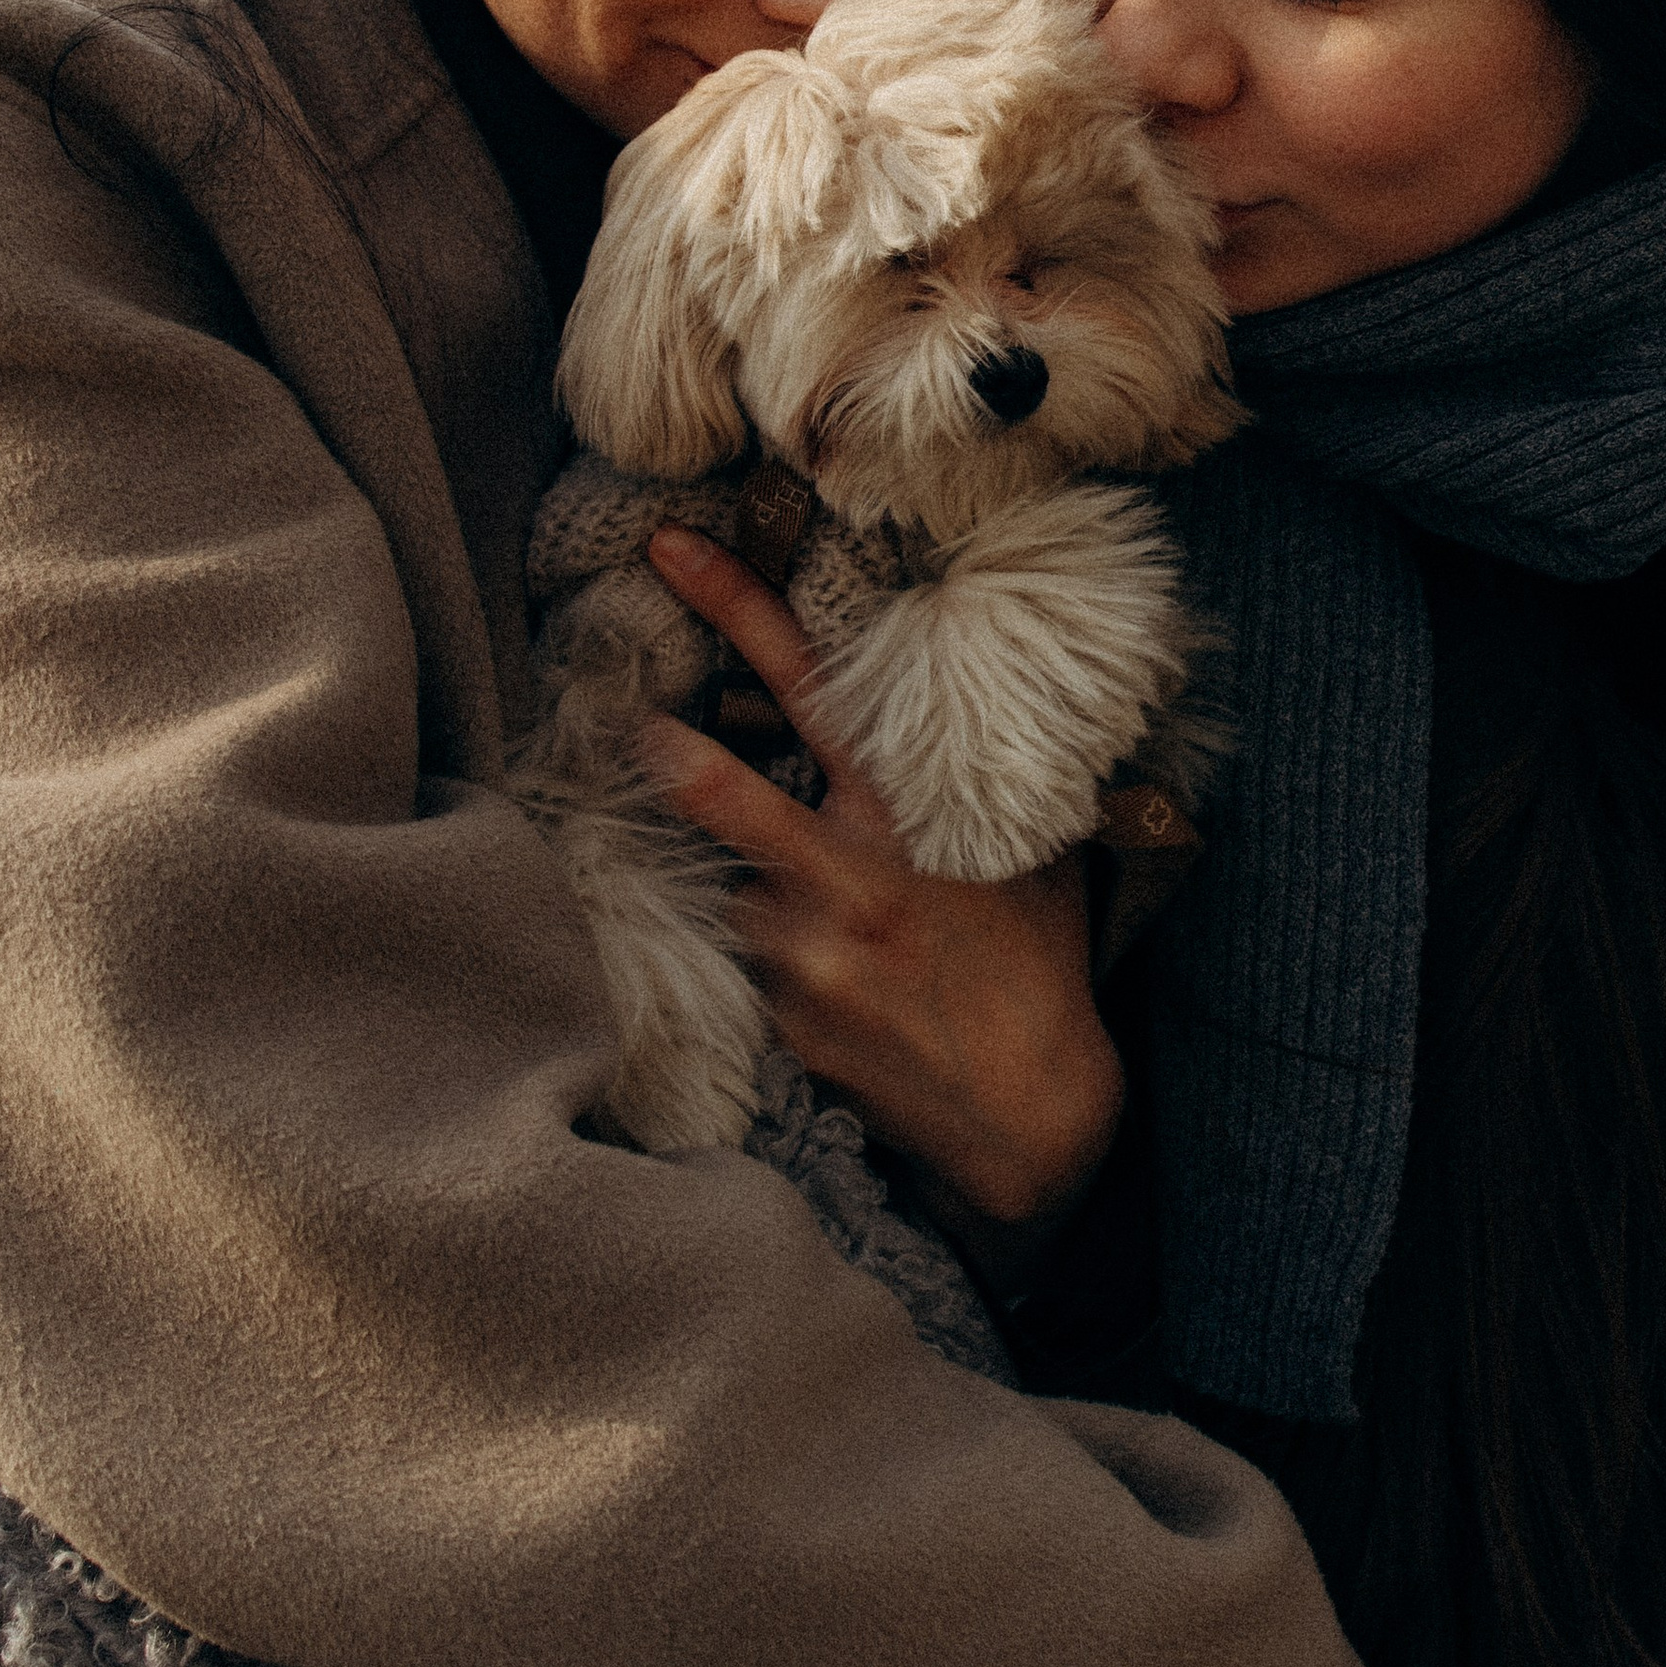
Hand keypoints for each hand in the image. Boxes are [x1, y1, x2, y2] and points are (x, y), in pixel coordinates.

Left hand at [641, 527, 1125, 1270]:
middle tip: (628, 721)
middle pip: (725, 794)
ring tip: (860, 941)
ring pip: (744, 891)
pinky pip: (757, 968)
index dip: (736, 606)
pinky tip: (854, 995)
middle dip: (671, 756)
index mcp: (901, 818)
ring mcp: (802, 956)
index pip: (810, 686)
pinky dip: (787, 966)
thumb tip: (976, 707)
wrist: (1027, 1117)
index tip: (670, 549)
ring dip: (773, 897)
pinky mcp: (780, 1022)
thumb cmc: (1037, 969)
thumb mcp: (1030, 854)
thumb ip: (982, 782)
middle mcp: (841, 879)